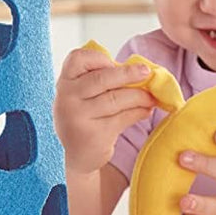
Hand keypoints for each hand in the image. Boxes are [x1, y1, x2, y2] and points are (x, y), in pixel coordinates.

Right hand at [54, 46, 156, 174]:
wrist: (71, 156)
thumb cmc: (82, 119)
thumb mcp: (80, 97)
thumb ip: (98, 81)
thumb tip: (138, 71)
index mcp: (64, 82)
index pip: (78, 58)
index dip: (99, 58)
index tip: (114, 63)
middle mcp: (67, 98)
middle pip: (102, 78)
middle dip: (129, 74)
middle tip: (147, 72)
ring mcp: (79, 117)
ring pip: (116, 98)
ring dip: (140, 96)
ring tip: (151, 97)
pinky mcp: (95, 134)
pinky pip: (123, 117)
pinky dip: (139, 112)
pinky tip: (146, 110)